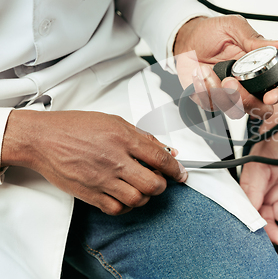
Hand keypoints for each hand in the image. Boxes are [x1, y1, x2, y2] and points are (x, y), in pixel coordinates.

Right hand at [1, 110, 186, 214]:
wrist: (42, 139)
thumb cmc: (75, 127)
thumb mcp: (114, 121)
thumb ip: (143, 137)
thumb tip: (166, 150)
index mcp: (123, 138)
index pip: (161, 158)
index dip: (176, 169)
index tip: (181, 174)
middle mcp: (115, 160)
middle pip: (153, 184)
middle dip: (162, 185)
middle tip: (159, 180)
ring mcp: (102, 179)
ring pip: (137, 199)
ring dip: (145, 196)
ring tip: (140, 186)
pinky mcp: (90, 193)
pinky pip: (116, 209)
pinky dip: (126, 206)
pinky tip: (124, 196)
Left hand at [173, 15, 277, 118]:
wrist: (187, 38)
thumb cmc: (211, 32)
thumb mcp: (234, 27)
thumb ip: (255, 40)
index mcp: (258, 69)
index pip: (274, 89)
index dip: (275, 95)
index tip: (269, 96)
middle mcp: (246, 86)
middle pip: (257, 108)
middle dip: (245, 100)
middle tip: (229, 82)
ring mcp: (228, 95)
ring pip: (233, 109)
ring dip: (218, 92)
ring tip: (206, 70)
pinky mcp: (210, 99)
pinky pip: (210, 104)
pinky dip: (202, 89)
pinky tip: (199, 74)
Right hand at [240, 127, 277, 244]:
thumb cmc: (270, 145)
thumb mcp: (256, 169)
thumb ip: (252, 192)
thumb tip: (249, 213)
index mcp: (252, 190)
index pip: (253, 212)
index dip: (257, 226)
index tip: (263, 237)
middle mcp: (267, 193)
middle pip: (269, 218)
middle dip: (274, 230)